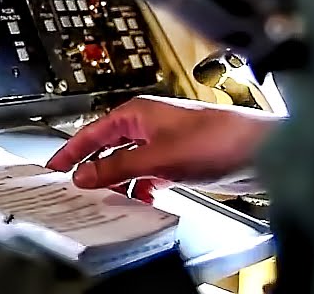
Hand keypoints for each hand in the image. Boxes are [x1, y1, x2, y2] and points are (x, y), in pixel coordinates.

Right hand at [47, 95, 281, 194]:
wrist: (259, 150)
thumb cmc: (217, 138)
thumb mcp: (156, 158)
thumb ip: (117, 167)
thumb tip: (85, 174)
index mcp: (136, 113)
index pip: (91, 132)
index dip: (71, 150)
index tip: (54, 165)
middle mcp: (147, 126)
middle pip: (108, 148)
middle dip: (93, 169)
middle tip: (75, 188)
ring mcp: (162, 143)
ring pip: (127, 164)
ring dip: (118, 182)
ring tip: (107, 199)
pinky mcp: (177, 160)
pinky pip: (148, 175)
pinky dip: (141, 188)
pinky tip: (142, 201)